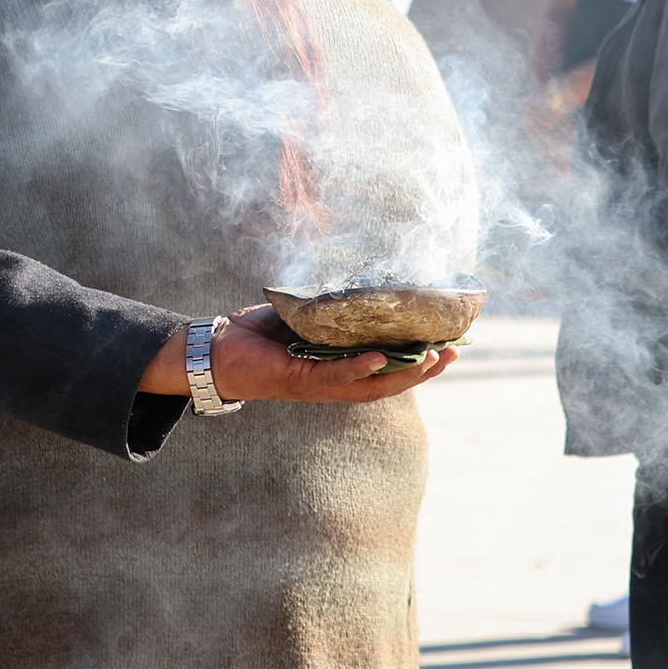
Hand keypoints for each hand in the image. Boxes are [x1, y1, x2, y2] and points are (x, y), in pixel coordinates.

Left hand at [141, 304, 455, 403]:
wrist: (213, 351)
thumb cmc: (254, 335)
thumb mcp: (300, 317)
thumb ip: (327, 308)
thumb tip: (356, 282)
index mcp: (335, 370)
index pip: (384, 371)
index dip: (416, 362)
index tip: (447, 345)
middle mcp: (331, 383)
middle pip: (387, 384)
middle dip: (424, 371)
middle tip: (455, 352)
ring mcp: (315, 385)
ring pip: (369, 387)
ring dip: (403, 374)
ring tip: (433, 358)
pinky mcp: (296, 380)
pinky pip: (333, 377)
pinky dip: (356, 369)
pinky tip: (379, 359)